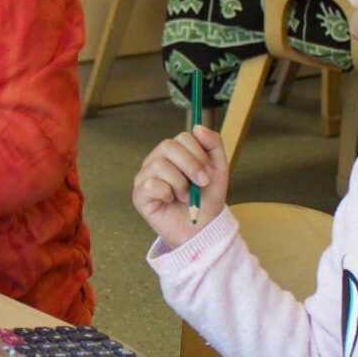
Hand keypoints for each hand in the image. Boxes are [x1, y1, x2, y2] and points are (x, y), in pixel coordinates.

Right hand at [131, 124, 228, 248]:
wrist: (201, 229)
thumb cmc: (207, 200)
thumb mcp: (218, 170)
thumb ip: (213, 145)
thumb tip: (198, 126)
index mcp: (175, 154)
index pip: (182, 137)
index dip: (198, 153)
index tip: (209, 173)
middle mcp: (157, 160)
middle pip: (168, 146)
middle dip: (191, 165)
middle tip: (201, 183)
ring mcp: (146, 176)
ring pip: (160, 165)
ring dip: (181, 183)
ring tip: (186, 196)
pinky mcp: (139, 194)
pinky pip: (152, 184)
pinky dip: (167, 194)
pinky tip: (170, 201)